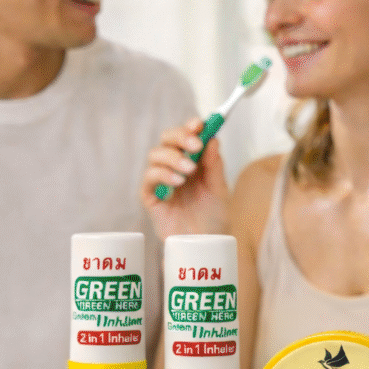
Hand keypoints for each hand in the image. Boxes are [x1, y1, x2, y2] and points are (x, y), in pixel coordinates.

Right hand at [140, 116, 229, 240]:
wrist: (205, 244)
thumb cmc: (213, 217)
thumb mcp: (219, 189)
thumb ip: (214, 165)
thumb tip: (213, 139)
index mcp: (192, 160)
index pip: (186, 135)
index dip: (190, 126)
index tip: (200, 124)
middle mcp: (174, 166)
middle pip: (167, 139)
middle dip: (180, 137)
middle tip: (195, 145)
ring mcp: (160, 180)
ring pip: (156, 154)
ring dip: (173, 157)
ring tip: (189, 171)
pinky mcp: (150, 196)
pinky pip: (149, 178)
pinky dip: (162, 175)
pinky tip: (178, 183)